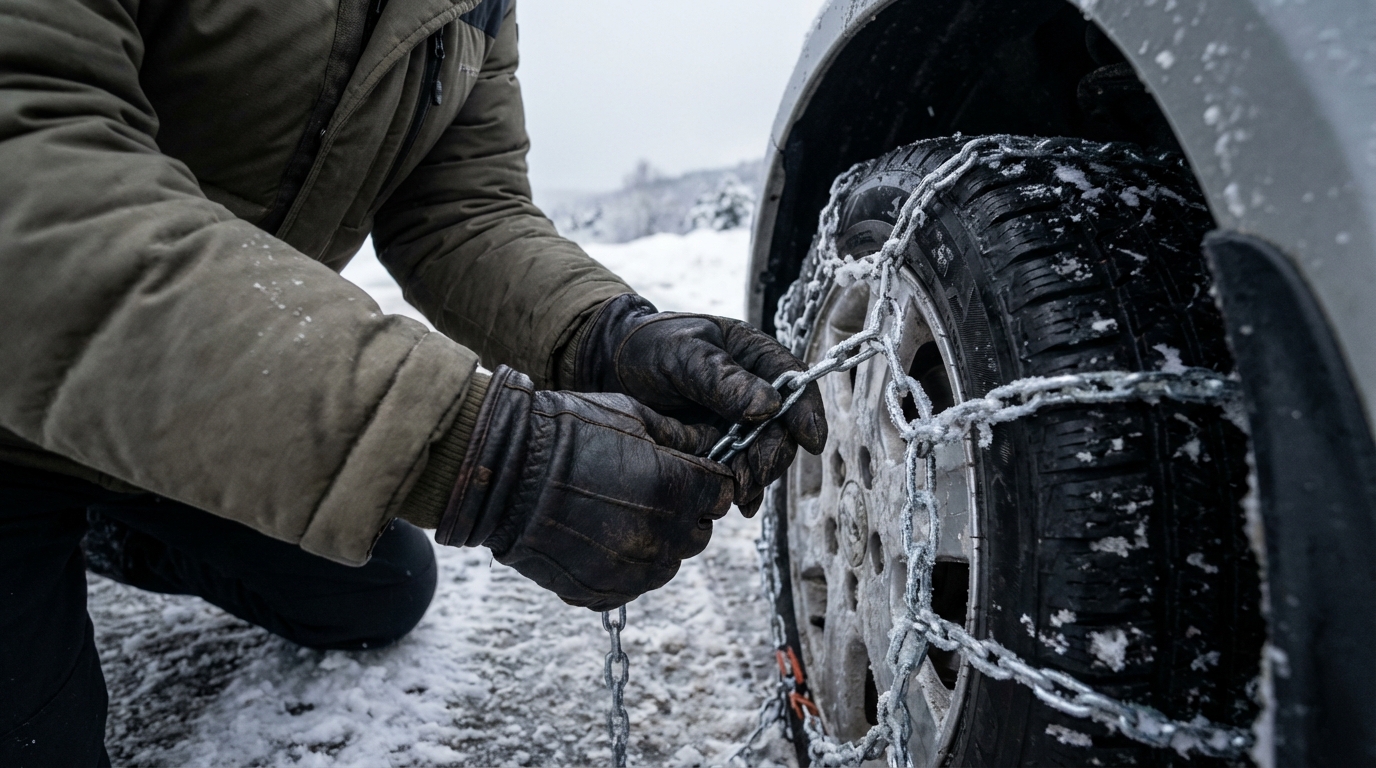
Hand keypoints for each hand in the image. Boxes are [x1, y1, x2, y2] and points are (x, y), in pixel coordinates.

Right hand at [435, 366, 733, 610]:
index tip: (690, 473)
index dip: (707, 481)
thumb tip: (707, 443)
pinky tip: (597, 538)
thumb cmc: (562, 433)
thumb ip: (677, 435)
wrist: (500, 473)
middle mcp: (660, 536)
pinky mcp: (602, 592)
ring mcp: (631, 570)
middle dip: (685, 512)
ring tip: (619, 514)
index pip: (720, 494)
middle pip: (699, 533)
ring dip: (657, 542)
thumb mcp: (628, 416)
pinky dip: (624, 567)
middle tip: (651, 491)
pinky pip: (632, 585)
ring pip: (668, 563)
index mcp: (674, 488)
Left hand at [569, 294, 826, 515]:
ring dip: (758, 477)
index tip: (810, 440)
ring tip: (738, 493)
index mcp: (754, 355)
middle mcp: (755, 389)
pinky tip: (738, 505)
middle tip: (754, 476)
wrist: (608, 369)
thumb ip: (722, 379)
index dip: (807, 411)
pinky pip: (741, 471)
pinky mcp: (720, 447)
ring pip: (765, 454)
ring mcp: (738, 421)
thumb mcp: (683, 355)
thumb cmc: (648, 348)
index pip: (793, 380)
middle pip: (783, 427)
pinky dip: (742, 489)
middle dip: (774, 455)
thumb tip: (768, 405)